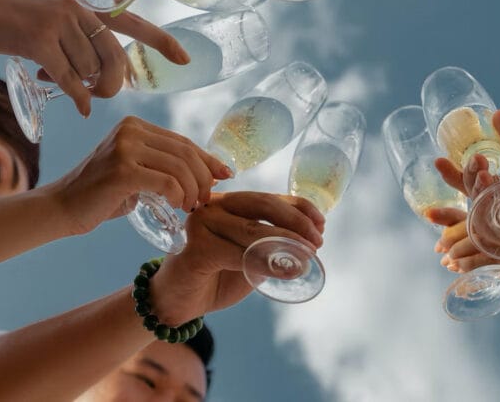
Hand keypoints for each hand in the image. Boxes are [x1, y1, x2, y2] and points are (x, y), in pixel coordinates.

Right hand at [0, 0, 187, 115]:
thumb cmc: (12, 22)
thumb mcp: (55, 18)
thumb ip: (83, 38)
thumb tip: (107, 76)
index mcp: (88, 4)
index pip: (134, 23)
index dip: (162, 42)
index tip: (186, 59)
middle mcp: (79, 9)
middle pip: (116, 58)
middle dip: (112, 83)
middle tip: (96, 93)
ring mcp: (59, 22)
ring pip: (91, 71)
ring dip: (82, 87)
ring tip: (61, 81)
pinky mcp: (38, 40)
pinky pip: (70, 79)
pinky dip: (77, 97)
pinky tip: (80, 106)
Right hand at [45, 116, 230, 235]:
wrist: (61, 208)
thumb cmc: (102, 195)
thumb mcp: (136, 172)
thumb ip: (163, 166)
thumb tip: (209, 173)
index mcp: (135, 126)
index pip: (182, 141)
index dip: (208, 159)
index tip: (226, 174)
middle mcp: (130, 130)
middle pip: (185, 153)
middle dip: (204, 177)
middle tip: (207, 199)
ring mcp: (125, 148)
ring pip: (179, 167)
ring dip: (193, 190)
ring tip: (192, 206)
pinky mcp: (122, 170)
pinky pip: (166, 182)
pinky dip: (179, 195)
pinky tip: (178, 206)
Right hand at [152, 191, 325, 319]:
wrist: (177, 302)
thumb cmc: (216, 276)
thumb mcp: (251, 257)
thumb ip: (273, 246)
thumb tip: (311, 243)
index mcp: (230, 202)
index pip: (269, 197)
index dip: (299, 207)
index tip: (322, 223)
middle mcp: (214, 205)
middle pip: (262, 205)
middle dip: (296, 222)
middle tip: (317, 241)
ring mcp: (202, 223)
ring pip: (252, 231)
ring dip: (286, 244)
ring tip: (308, 257)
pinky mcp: (195, 248)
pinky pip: (238, 254)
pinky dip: (266, 263)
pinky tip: (287, 271)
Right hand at [436, 110, 499, 266]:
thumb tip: (496, 115)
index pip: (477, 183)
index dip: (458, 174)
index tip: (438, 159)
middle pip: (475, 202)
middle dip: (465, 184)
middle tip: (465, 166)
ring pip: (485, 224)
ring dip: (477, 205)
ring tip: (481, 179)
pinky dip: (496, 230)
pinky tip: (493, 211)